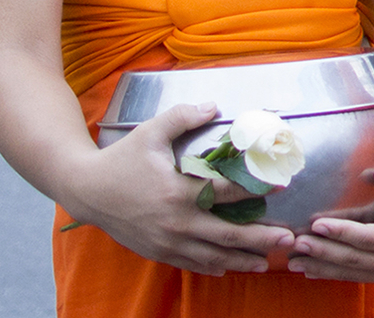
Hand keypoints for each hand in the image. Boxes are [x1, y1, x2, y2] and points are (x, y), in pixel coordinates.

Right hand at [60, 102, 293, 274]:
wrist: (85, 190)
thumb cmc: (120, 159)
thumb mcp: (151, 132)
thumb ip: (184, 116)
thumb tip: (214, 106)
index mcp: (177, 192)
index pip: (226, 192)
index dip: (256, 189)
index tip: (280, 186)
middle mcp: (175, 222)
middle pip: (226, 234)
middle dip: (260, 238)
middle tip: (288, 240)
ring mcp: (166, 241)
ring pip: (211, 256)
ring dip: (241, 259)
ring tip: (267, 261)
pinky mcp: (156, 251)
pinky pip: (190, 263)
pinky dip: (212, 266)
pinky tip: (229, 267)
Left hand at [289, 163, 373, 283]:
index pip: (368, 238)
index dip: (341, 231)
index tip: (316, 223)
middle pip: (354, 259)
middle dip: (323, 252)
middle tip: (296, 244)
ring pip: (352, 273)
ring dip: (321, 267)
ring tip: (293, 261)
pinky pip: (357, 276)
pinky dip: (332, 272)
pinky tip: (311, 269)